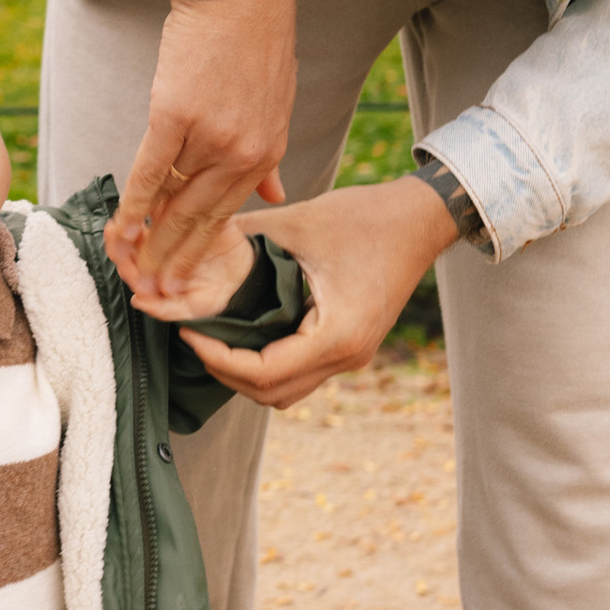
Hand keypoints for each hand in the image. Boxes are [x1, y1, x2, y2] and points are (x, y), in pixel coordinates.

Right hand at [107, 0, 296, 306]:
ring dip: (148, 241)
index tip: (182, 277)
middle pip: (199, 220)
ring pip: (172, 202)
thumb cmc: (254, 41)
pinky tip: (120, 226)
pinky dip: (132, 203)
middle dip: (173, 260)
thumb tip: (274, 194)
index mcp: (266, 152)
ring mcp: (209, 136)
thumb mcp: (278, 103)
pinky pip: (148, 171)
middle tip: (152, 291)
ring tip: (131, 268)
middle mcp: (241, 152)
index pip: (227, 215)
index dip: (199, 250)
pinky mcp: (175, 114)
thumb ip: (269, 156)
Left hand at [180, 177, 457, 409]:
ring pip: (285, 390)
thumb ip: (243, 238)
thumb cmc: (367, 216)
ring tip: (213, 335)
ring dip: (245, 372)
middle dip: (225, 370)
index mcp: (338, 334)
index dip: (217, 358)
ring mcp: (352, 356)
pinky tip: (243, 330)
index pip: (263, 373)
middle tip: (193, 334)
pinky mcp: (350, 346)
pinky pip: (299, 371)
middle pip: (271, 393)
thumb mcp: (298, 223)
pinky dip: (266, 363)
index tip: (189, 331)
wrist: (421, 218)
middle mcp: (348, 356)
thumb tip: (190, 246)